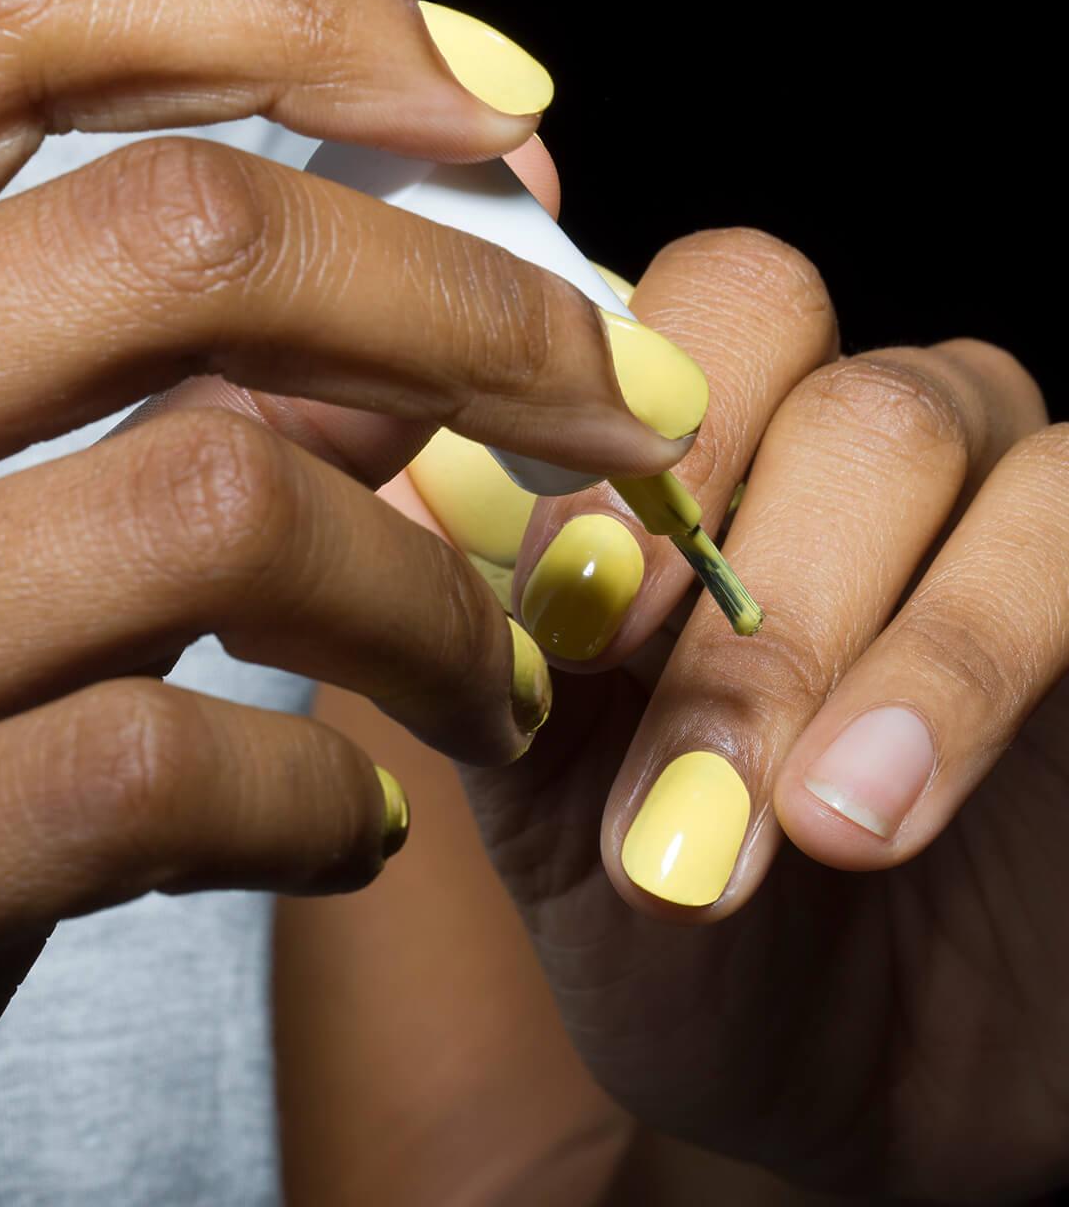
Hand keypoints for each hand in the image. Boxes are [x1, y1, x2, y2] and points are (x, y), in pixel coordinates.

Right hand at [0, 0, 711, 1030]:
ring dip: (434, 603)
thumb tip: (446, 288)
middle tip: (637, 406)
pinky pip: (164, 768)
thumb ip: (190, 365)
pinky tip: (356, 833)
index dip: (289, 16)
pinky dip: (313, 804)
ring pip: (231, 501)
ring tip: (503, 684)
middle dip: (477, 316)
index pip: (31, 13)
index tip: (506, 104)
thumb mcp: (7, 467)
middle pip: (193, 239)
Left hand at [426, 229, 1067, 1201]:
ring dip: (814, 626)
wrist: (853, 1083)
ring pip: (914, 415)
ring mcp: (982, 481)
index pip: (625, 311)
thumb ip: (483, 635)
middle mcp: (827, 427)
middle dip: (689, 529)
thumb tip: (393, 481)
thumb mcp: (546, 797)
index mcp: (681, 455)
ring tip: (774, 827)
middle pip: (766, 315)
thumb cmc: (681, 931)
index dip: (586, 432)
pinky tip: (870, 812)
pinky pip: (1068, 518)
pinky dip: (959, 661)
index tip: (559, 615)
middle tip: (649, 724)